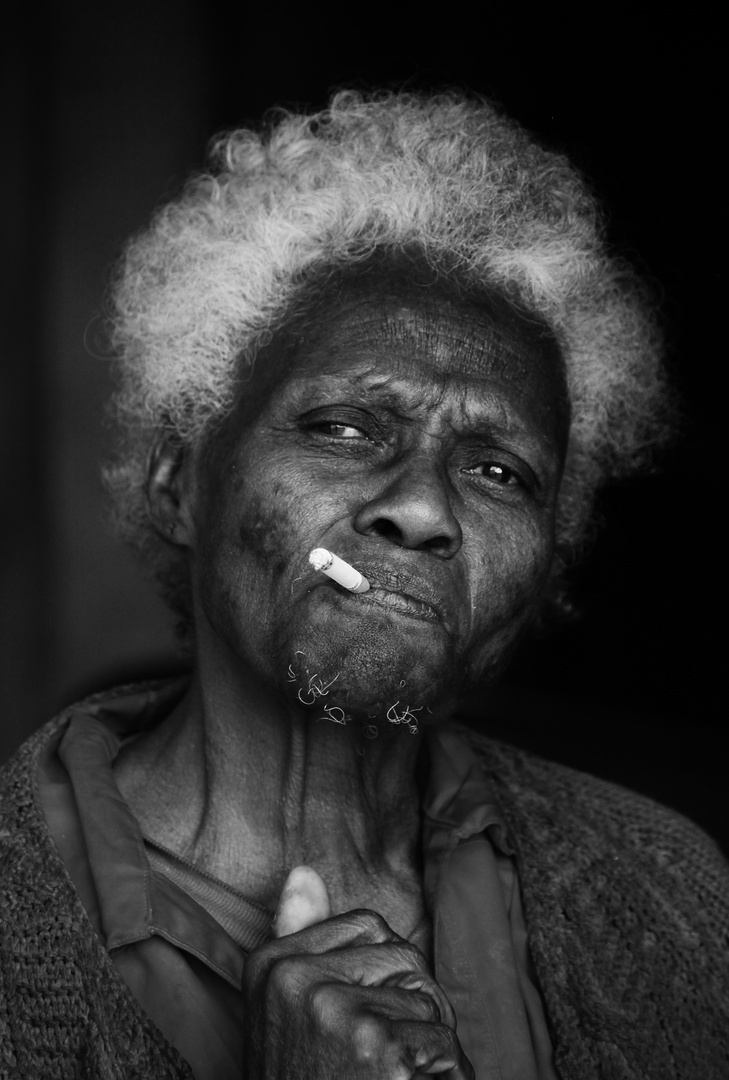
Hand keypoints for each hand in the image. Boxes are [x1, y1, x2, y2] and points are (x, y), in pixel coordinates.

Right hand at [242, 866, 473, 1078]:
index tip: (361, 1023)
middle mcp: (294, 977)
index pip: (370, 925)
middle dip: (413, 1005)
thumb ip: (300, 936)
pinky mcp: (374, 1043)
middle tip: (379, 1061)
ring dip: (428, 1046)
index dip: (385, 975)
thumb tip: (303, 871)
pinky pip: (443, 1041)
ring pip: (428, 999)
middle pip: (404, 955)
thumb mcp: (287, 1011)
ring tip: (389, 1079)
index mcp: (272, 962)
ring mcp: (332, 1008)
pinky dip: (443, 1075)